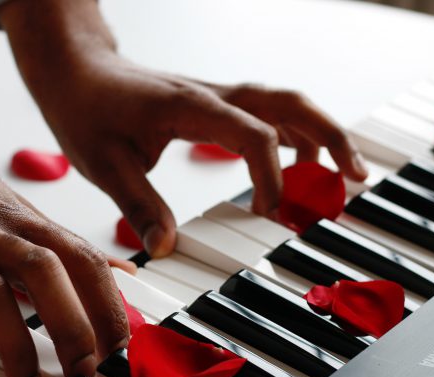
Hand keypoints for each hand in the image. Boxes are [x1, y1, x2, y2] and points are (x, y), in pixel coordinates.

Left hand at [0, 0, 368, 256]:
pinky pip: (266, 113)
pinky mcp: (212, 105)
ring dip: (319, 134)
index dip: (271, 176)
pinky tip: (300, 159)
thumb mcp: (104, 163)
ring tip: (339, 176)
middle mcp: (212, 96)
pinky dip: (292, 134)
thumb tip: (166, 249)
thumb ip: (139, 205)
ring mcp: (215, 97)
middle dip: (329, 138)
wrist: (77, 71)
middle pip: (288, 104)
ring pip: (284, 105)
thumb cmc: (86, 109)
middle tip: (356, 176)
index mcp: (188, 106)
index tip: (269, 214)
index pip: (252, 135)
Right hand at [0, 41, 128, 376]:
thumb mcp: (12, 205)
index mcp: (19, 220)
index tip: (121, 347)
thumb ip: (60, 244)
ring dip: (14, 348)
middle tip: (86, 374)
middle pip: (47, 274)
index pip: (82, 259)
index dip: (108, 304)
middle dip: (75, 327)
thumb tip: (116, 271)